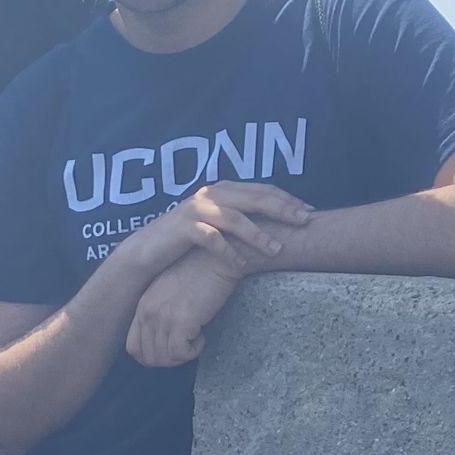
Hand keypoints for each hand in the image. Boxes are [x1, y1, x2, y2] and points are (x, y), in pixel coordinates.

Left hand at [124, 246, 247, 367]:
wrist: (217, 257)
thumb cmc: (200, 273)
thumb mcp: (168, 292)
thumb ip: (159, 313)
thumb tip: (163, 340)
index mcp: (142, 307)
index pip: (133, 347)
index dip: (151, 356)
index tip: (170, 350)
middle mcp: (148, 313)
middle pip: (148, 357)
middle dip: (169, 360)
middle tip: (187, 347)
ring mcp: (163, 317)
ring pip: (165, 358)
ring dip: (183, 355)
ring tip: (196, 338)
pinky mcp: (181, 321)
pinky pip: (181, 353)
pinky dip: (194, 351)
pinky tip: (202, 336)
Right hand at [126, 180, 311, 283]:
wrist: (146, 250)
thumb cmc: (185, 240)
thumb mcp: (215, 222)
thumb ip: (239, 216)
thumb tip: (274, 222)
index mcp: (223, 189)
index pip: (262, 190)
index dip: (287, 200)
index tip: (308, 212)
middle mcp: (211, 194)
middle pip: (255, 198)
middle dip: (283, 210)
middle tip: (304, 223)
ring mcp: (196, 210)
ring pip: (236, 219)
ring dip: (259, 235)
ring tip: (276, 250)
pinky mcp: (183, 229)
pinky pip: (212, 239)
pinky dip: (229, 252)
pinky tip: (241, 266)